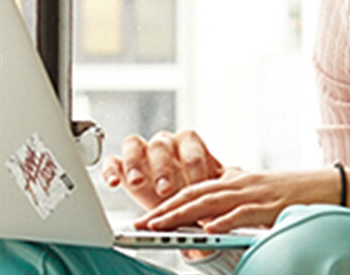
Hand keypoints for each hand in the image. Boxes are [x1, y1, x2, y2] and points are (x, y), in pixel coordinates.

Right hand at [101, 130, 224, 211]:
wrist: (180, 205)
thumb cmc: (199, 194)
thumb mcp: (213, 189)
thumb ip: (220, 183)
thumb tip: (238, 178)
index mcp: (188, 144)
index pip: (190, 143)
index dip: (194, 163)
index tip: (197, 184)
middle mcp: (164, 144)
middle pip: (161, 144)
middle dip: (164, 167)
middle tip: (166, 189)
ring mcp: (142, 153)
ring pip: (135, 145)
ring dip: (136, 163)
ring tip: (137, 182)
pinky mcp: (122, 166)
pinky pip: (112, 161)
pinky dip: (111, 169)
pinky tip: (114, 183)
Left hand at [136, 166, 349, 233]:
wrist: (334, 186)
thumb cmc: (298, 193)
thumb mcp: (261, 193)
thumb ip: (238, 199)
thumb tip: (215, 216)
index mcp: (235, 181)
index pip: (194, 189)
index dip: (167, 202)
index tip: (147, 216)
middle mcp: (240, 183)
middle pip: (194, 193)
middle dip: (165, 209)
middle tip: (142, 223)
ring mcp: (255, 193)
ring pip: (211, 201)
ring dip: (183, 214)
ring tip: (161, 226)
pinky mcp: (272, 205)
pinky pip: (243, 214)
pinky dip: (223, 221)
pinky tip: (207, 229)